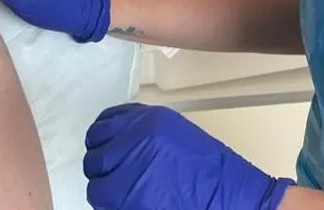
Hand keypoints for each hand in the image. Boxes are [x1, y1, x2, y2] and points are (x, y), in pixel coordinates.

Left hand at [83, 103, 291, 209]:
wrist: (229, 197)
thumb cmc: (209, 171)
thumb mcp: (175, 133)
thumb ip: (142, 132)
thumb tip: (117, 141)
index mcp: (148, 121)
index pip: (103, 125)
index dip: (99, 138)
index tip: (100, 145)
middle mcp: (136, 141)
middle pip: (95, 155)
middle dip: (99, 166)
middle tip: (108, 174)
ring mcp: (131, 172)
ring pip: (96, 183)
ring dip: (103, 188)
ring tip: (117, 192)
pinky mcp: (130, 200)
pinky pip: (106, 203)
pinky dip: (111, 205)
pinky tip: (124, 204)